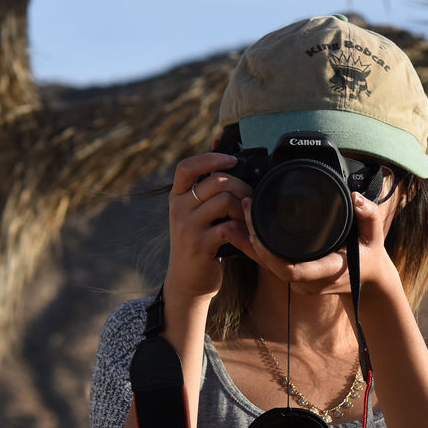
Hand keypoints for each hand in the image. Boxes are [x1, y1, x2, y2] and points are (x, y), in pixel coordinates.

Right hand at [164, 151, 252, 302]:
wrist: (187, 281)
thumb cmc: (198, 241)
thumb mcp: (193, 213)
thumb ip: (204, 188)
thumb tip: (219, 146)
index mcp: (176, 197)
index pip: (187, 167)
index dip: (211, 158)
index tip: (232, 160)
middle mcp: (178, 209)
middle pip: (216, 181)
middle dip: (241, 186)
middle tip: (250, 199)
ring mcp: (188, 227)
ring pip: (224, 200)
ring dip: (243, 207)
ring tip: (247, 217)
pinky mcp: (200, 245)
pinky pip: (228, 226)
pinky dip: (242, 227)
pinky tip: (246, 232)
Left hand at [234, 187, 405, 299]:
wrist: (368, 282)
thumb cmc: (370, 257)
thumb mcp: (374, 236)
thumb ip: (369, 216)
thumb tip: (357, 198)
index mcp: (326, 271)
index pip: (291, 270)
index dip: (269, 254)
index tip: (256, 231)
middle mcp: (307, 280)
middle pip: (270, 264)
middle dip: (252, 240)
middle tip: (243, 208)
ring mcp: (298, 280)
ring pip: (265, 263)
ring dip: (247, 242)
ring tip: (230, 218)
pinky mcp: (292, 273)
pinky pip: (268, 261)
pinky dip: (253, 246)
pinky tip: (238, 230)